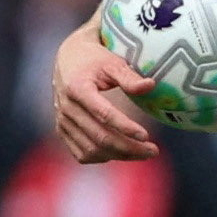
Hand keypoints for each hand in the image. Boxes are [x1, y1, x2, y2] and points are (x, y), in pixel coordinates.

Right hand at [53, 22, 158, 162]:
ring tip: (143, 153)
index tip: (146, 136)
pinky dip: (102, 157)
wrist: (69, 58)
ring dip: (119, 155)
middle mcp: (66, 108)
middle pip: (99, 137)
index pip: (103, 114)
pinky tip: (121, 154)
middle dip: (128, 147)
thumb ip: (129, 77)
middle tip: (153, 151)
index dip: (125, 127)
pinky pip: (80, 153)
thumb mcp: (112, 62)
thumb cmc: (95, 59)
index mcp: (78, 88)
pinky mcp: (62, 130)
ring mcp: (62, 121)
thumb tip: (150, 86)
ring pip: (91, 149)